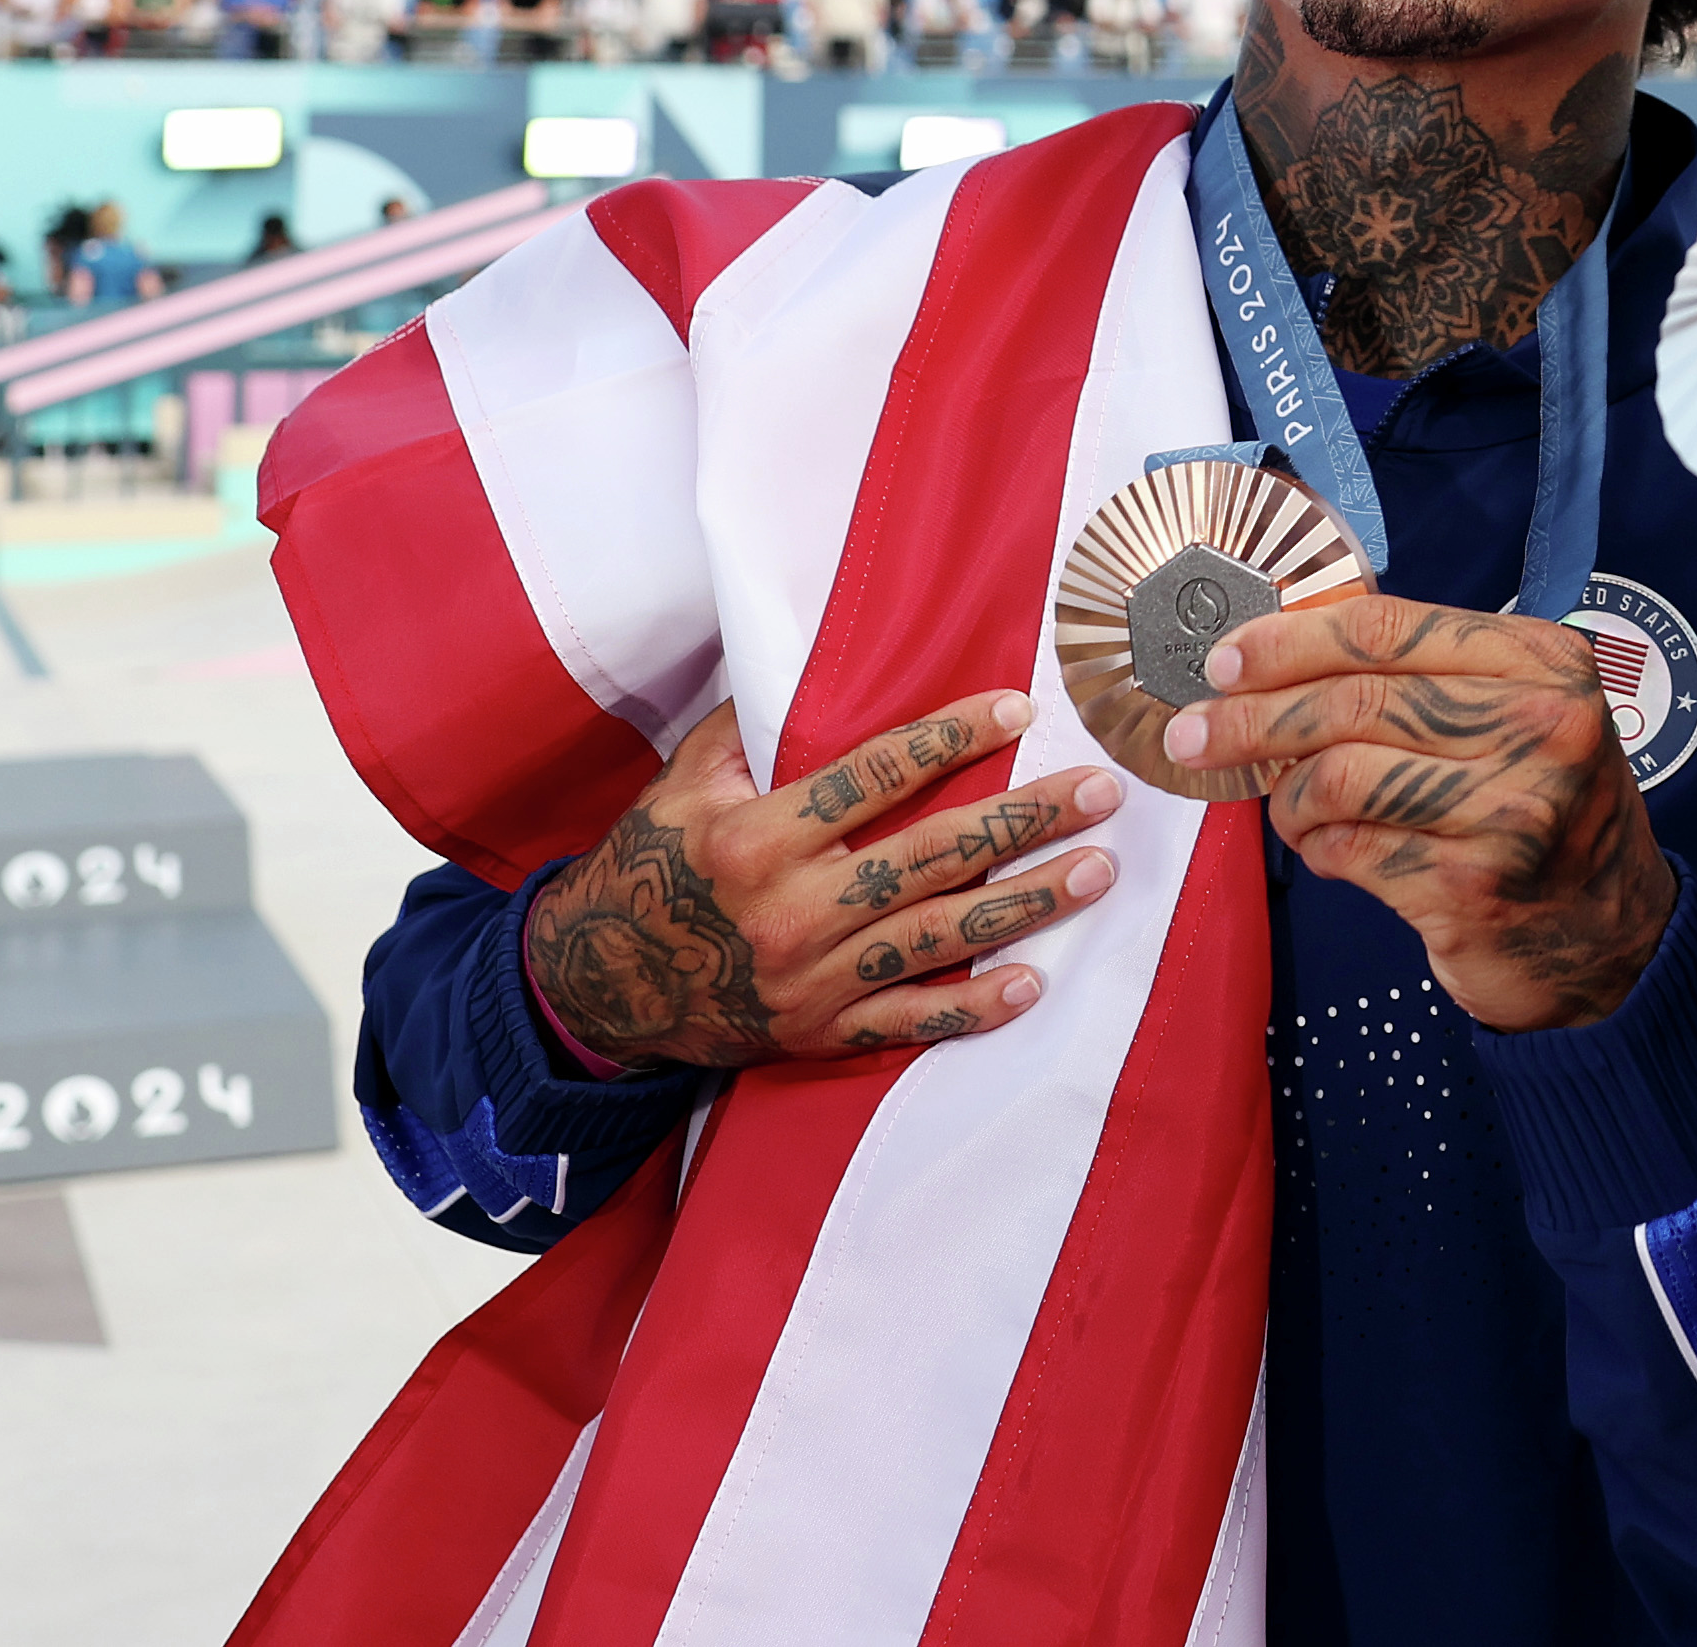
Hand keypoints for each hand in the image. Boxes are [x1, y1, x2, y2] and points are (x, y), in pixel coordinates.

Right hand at [523, 690, 1120, 1068]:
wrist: (596, 987)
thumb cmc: (650, 865)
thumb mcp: (680, 784)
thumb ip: (750, 729)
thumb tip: (817, 663)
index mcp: (756, 837)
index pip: (876, 775)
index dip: (952, 739)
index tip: (1018, 710)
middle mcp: (791, 909)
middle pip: (932, 856)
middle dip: (1026, 819)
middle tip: (1100, 791)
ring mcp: (810, 979)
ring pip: (939, 936)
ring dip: (1027, 904)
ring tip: (1097, 871)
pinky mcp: (818, 1032)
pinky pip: (908, 1021)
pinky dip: (971, 1008)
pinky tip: (1033, 984)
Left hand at [1159, 599, 1674, 1033]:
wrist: (1612, 941)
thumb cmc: (1542, 812)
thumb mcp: (1515, 717)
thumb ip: (1424, 676)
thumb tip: (1275, 652)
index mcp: (1546, 662)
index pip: (1387, 628)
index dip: (1289, 639)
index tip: (1224, 658)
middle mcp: (1540, 726)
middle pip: (1353, 699)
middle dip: (1252, 715)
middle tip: (1194, 732)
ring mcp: (1510, 809)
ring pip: (1338, 776)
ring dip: (1288, 796)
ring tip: (1289, 808)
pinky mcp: (1471, 887)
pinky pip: (1347, 849)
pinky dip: (1315, 847)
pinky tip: (1326, 848)